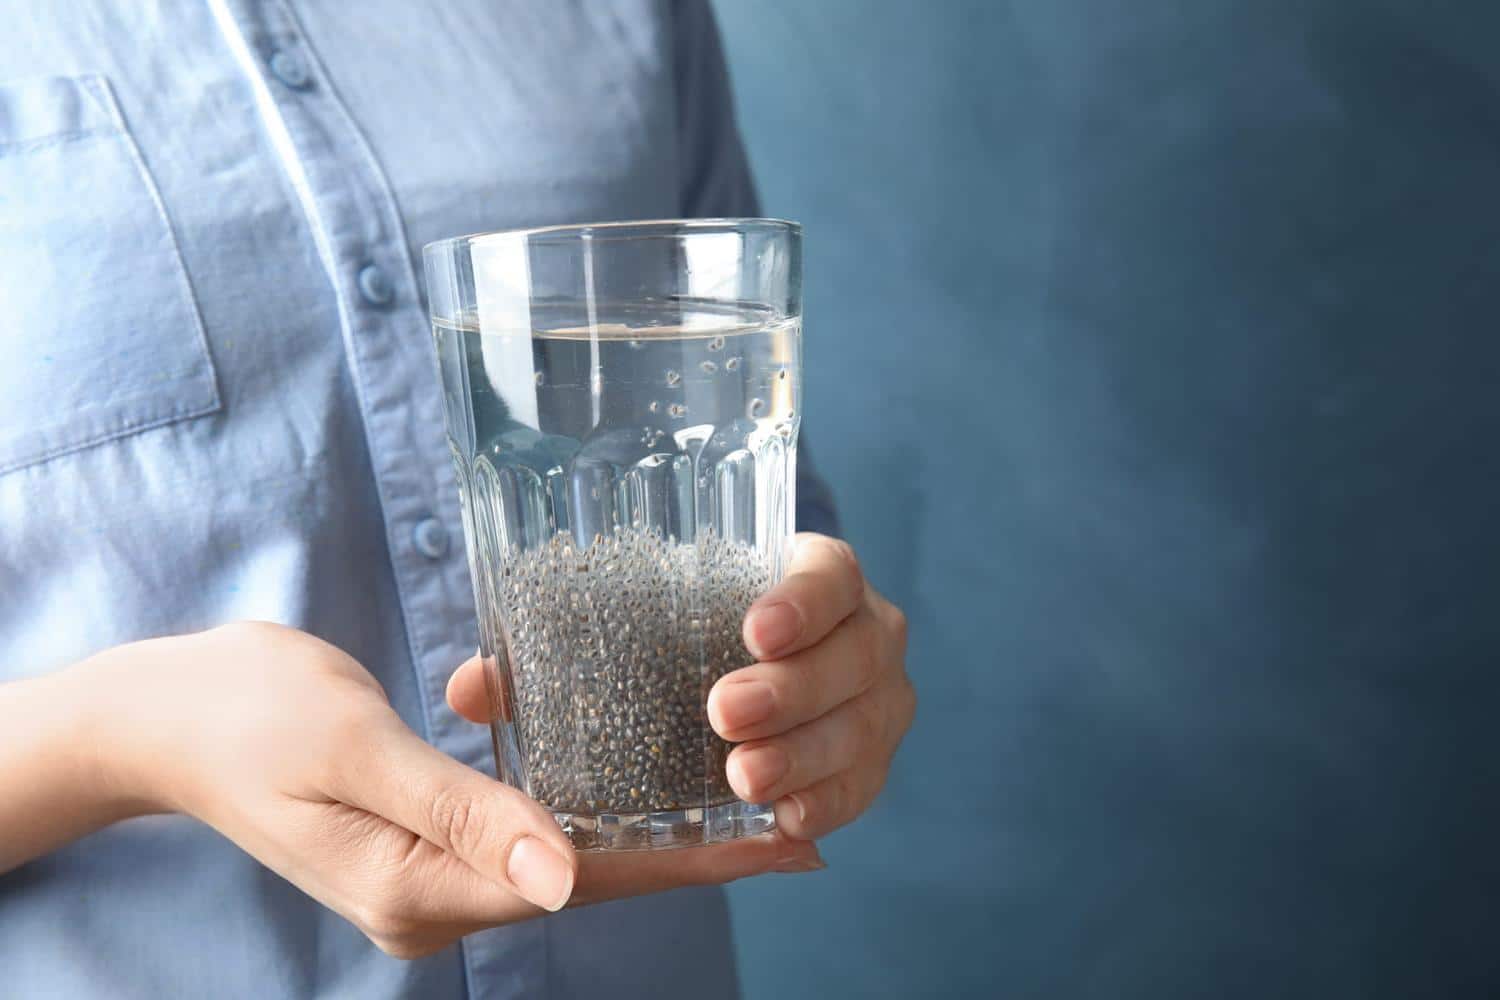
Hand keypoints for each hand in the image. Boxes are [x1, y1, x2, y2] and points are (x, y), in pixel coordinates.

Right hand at [83, 623, 818, 958]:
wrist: (168, 716)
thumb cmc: (247, 714)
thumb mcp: (353, 748)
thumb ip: (460, 810)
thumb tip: (566, 876)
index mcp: (418, 887)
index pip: (584, 879)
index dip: (690, 863)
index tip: (785, 844)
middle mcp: (435, 898)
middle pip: (591, 877)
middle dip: (692, 852)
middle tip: (796, 820)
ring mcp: (431, 875)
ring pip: (569, 857)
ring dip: (653, 833)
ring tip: (748, 802)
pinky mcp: (429, 840)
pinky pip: (530, 832)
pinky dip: (596, 812)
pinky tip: (649, 788)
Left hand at [449, 532, 914, 843]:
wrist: (744, 686)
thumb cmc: (679, 643)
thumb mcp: (627, 634)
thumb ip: (555, 655)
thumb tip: (471, 686)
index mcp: (811, 578)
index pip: (833, 572)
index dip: (804, 599)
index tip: (751, 631)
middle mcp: (862, 632)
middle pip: (858, 651)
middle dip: (796, 686)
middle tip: (724, 714)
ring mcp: (875, 699)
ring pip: (867, 724)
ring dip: (808, 753)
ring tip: (743, 780)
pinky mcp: (868, 761)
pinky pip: (865, 786)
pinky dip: (830, 802)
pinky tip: (784, 821)